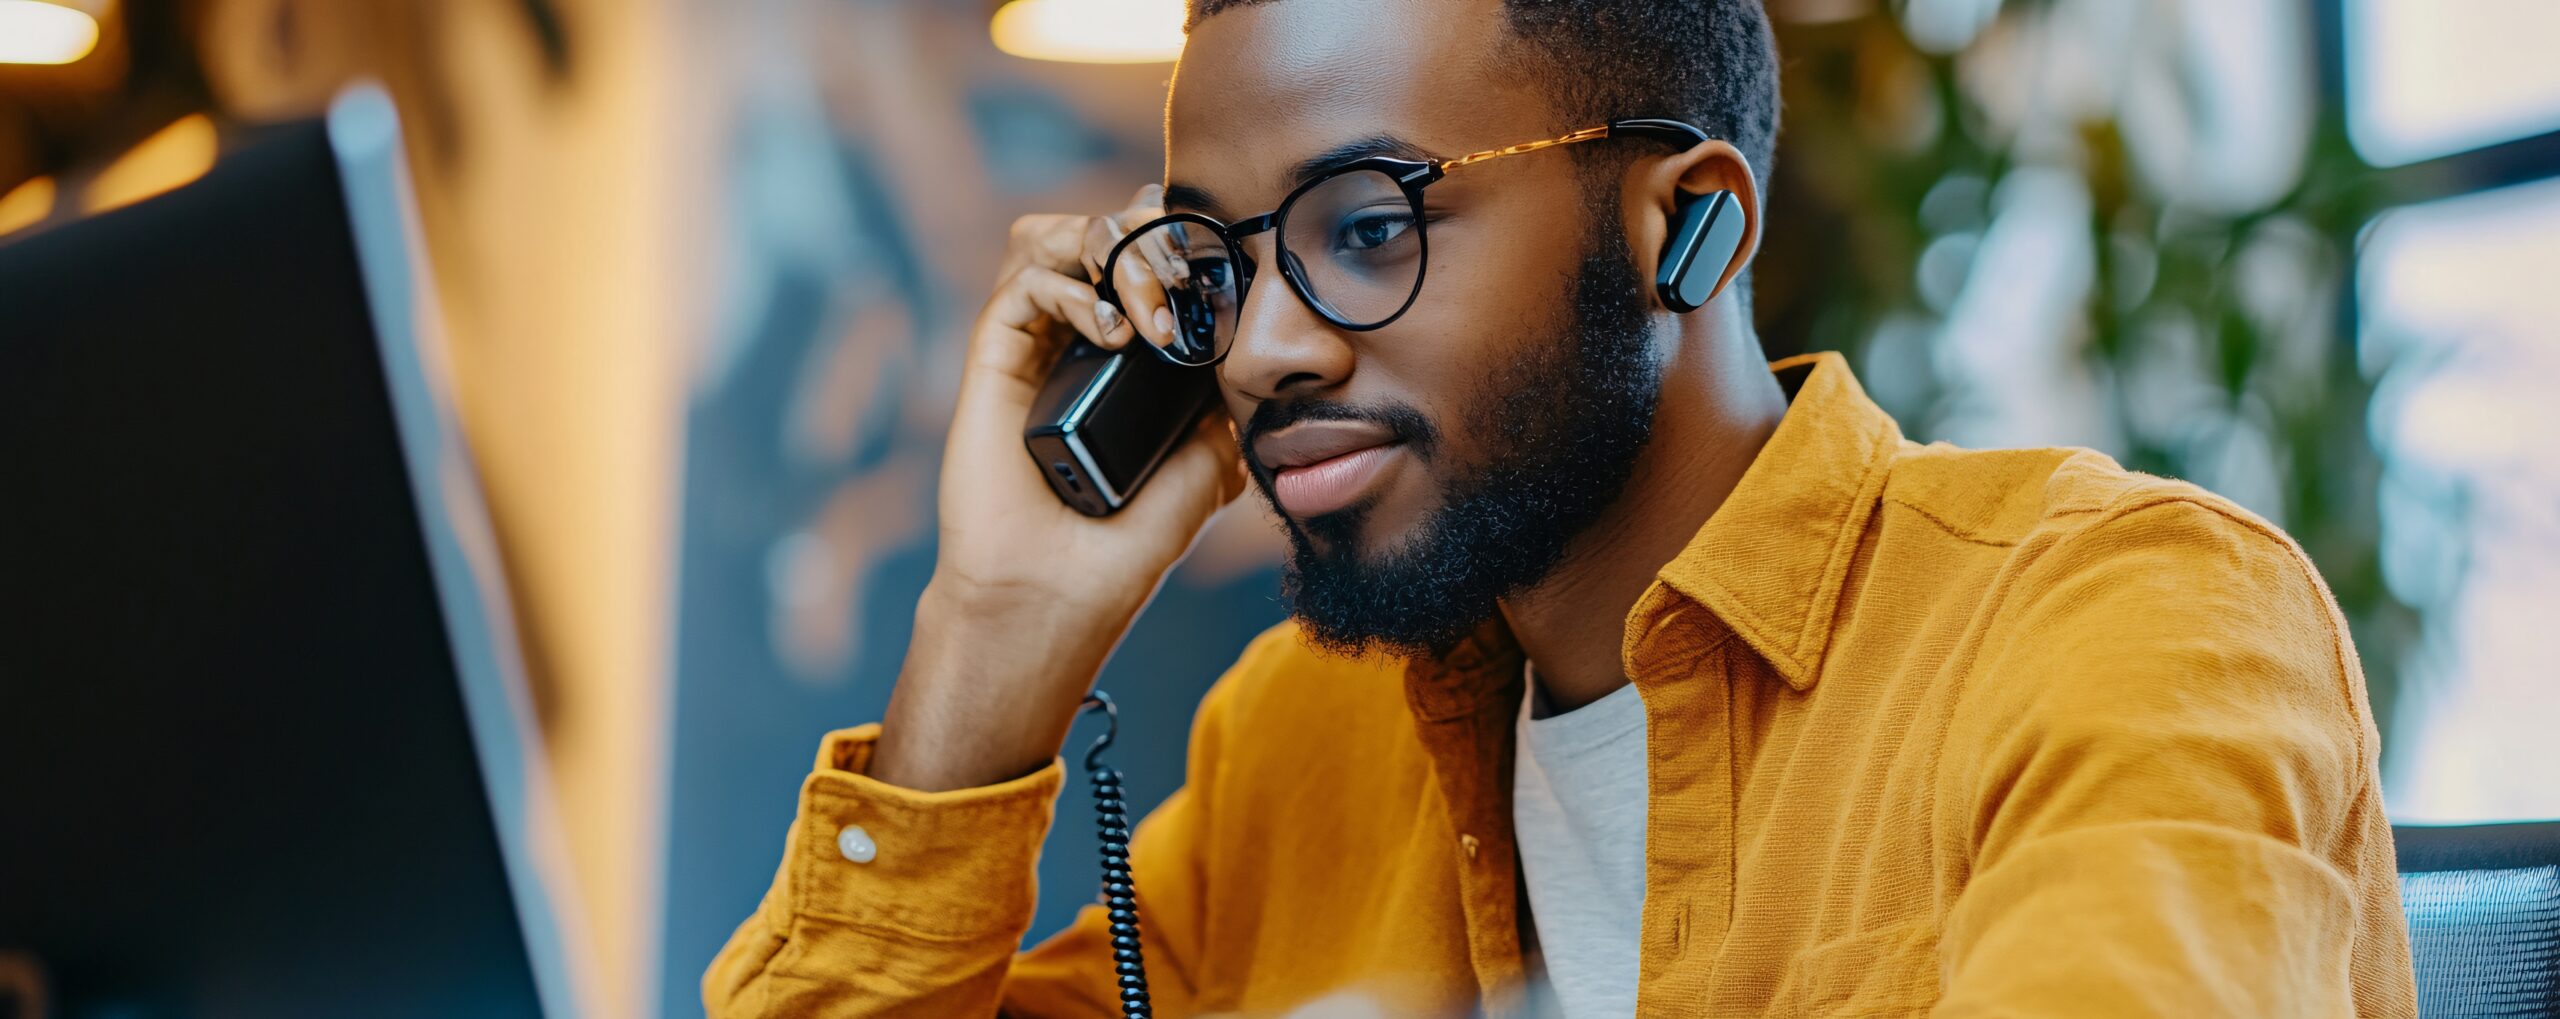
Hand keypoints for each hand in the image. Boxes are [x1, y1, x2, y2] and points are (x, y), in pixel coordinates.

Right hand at [874, 186, 1248, 790]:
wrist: (1057, 599)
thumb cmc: (1124, 546)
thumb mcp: (1207, 469)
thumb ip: (1228, 409)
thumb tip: (1265, 360)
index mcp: (1122, 357)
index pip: (1145, 259)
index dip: (1179, 244)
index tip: (1219, 267)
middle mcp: (1073, 339)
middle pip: (1104, 232)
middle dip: (1153, 243)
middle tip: (1184, 290)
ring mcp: (1031, 345)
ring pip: (1056, 238)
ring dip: (1112, 250)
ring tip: (1149, 311)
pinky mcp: (994, 358)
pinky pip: (1024, 281)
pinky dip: (1073, 285)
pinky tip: (1113, 332)